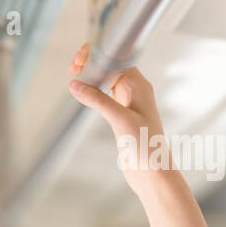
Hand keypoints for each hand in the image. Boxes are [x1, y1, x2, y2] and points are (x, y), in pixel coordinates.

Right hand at [66, 42, 171, 192]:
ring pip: (105, 78)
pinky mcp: (120, 113)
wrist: (151, 171)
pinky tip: (82, 94)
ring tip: (77, 80)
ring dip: (90, 76)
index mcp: (140, 86)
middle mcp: (135, 91)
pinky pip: (103, 93)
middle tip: (75, 71)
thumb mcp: (121, 120)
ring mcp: (127, 101)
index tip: (80, 62)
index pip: (118, 58)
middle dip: (91, 63)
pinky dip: (92, 90)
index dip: (98, 55)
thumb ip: (98, 100)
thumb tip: (76, 84)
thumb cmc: (146, 147)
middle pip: (110, 65)